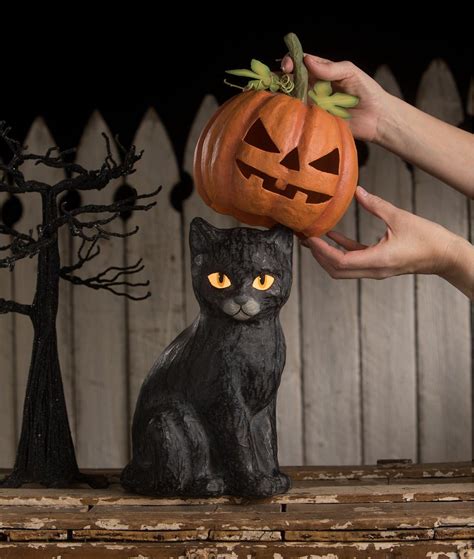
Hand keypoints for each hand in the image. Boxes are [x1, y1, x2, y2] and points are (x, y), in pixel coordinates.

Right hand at [282, 54, 388, 141]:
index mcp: (321, 72)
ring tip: (272, 95)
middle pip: (290, 80)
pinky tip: (283, 111)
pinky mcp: (314, 121)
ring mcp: (312, 104)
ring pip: (291, 98)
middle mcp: (313, 87)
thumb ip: (330, 68)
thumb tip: (306, 60)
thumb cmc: (367, 91)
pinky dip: (289, 113)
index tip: (287, 67)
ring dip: (281, 96)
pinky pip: (299, 116)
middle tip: (272, 81)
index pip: (300, 63)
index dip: (290, 62)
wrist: (376, 118)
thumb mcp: (350, 72)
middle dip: (279, 79)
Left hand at [301, 186, 469, 284]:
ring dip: (327, 255)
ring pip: (343, 268)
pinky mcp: (378, 265)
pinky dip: (341, 250)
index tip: (310, 238)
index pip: (340, 261)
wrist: (445, 256)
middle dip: (318, 256)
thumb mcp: (400, 217)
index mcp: (377, 260)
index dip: (322, 251)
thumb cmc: (428, 239)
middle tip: (305, 239)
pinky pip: (354, 260)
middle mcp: (373, 270)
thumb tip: (358, 192)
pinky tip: (332, 237)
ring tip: (312, 239)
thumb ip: (376, 205)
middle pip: (336, 269)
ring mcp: (375, 270)